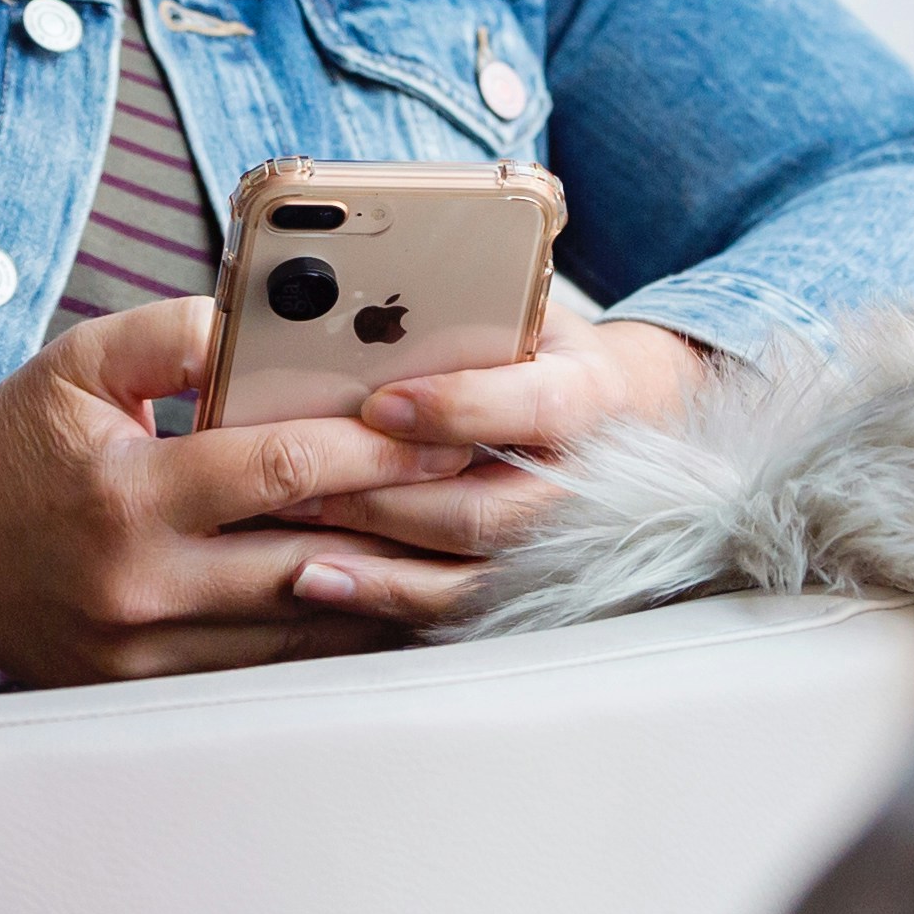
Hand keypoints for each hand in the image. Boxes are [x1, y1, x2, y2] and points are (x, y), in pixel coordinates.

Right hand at [0, 297, 494, 683]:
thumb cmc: (20, 448)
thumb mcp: (79, 366)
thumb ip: (174, 336)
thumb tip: (268, 320)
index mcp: (128, 498)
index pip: (279, 471)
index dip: (373, 451)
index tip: (445, 431)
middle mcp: (145, 584)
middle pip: (312, 555)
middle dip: (406, 521)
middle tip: (481, 489)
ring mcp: (153, 648)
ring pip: (307, 624)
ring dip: (390, 586)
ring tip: (460, 547)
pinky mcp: (157, 684)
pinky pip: (274, 662)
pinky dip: (339, 629)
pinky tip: (395, 599)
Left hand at [291, 318, 711, 559]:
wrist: (616, 411)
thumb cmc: (550, 354)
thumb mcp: (525, 310)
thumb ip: (463, 316)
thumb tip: (370, 311)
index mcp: (590, 395)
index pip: (536, 409)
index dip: (458, 409)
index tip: (379, 404)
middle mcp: (583, 480)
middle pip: (489, 509)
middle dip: (387, 497)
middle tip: (305, 479)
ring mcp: (558, 541)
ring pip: (468, 569)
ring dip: (376, 557)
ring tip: (297, 532)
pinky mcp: (525, 580)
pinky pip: (454, 603)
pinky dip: (385, 595)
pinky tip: (324, 580)